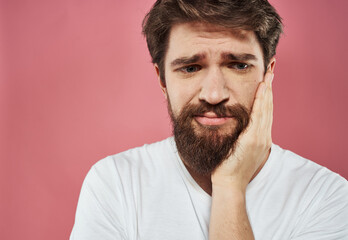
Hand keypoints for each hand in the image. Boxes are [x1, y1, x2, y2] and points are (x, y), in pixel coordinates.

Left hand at [211, 70, 273, 191]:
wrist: (229, 184)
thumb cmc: (229, 168)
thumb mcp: (238, 150)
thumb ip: (241, 137)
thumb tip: (236, 127)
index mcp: (260, 138)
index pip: (265, 112)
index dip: (266, 96)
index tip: (266, 82)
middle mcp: (263, 136)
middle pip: (268, 107)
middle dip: (269, 88)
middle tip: (272, 71)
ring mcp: (259, 138)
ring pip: (265, 109)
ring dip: (267, 90)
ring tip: (269, 74)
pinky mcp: (253, 140)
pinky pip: (258, 116)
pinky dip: (261, 102)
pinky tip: (262, 89)